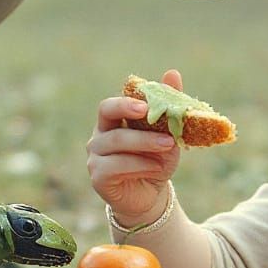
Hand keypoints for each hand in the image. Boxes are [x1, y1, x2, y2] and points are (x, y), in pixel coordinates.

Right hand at [86, 69, 182, 226]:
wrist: (151, 194)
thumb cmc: (157, 159)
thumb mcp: (168, 133)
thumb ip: (168, 104)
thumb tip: (172, 72)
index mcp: (113, 121)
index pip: (109, 105)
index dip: (125, 102)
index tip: (146, 106)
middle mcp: (99, 136)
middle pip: (108, 118)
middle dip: (132, 117)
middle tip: (159, 124)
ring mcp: (95, 157)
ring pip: (116, 143)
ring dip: (146, 144)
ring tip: (168, 146)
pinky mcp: (98, 177)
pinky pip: (116, 166)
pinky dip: (140, 165)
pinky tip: (156, 168)